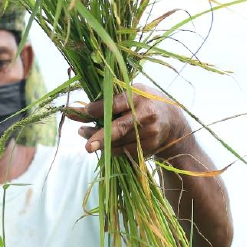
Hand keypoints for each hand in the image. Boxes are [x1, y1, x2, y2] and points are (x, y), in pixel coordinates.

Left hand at [66, 84, 191, 160]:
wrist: (171, 121)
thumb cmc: (143, 102)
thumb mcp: (128, 94)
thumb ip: (104, 102)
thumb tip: (75, 111)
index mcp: (139, 96)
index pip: (117, 103)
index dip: (100, 108)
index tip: (85, 111)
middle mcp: (146, 115)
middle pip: (120, 128)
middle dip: (102, 137)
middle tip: (87, 146)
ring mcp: (149, 134)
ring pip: (119, 143)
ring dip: (100, 142)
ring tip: (85, 136)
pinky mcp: (148, 147)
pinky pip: (124, 151)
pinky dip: (110, 149)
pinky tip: (102, 144)